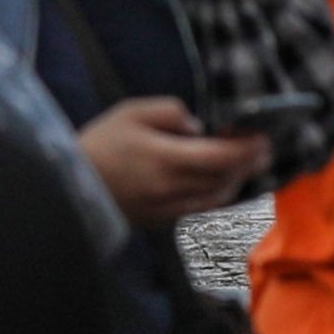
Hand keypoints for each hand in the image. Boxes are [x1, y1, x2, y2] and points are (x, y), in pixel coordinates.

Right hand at [75, 97, 264, 230]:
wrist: (70, 187)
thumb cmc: (100, 144)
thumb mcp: (131, 112)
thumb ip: (171, 113)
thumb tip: (199, 128)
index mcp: (167, 159)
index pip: (221, 157)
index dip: (248, 149)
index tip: (264, 138)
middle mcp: (173, 189)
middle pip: (225, 180)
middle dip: (249, 165)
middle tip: (263, 149)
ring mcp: (168, 210)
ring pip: (216, 200)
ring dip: (235, 182)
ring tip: (243, 164)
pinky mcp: (161, 222)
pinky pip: (199, 210)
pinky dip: (216, 196)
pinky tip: (218, 182)